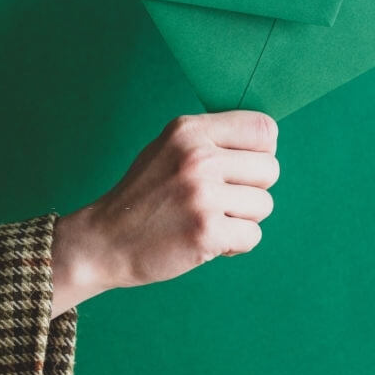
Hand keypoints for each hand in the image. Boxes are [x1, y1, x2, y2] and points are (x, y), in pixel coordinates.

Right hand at [50, 111, 278, 317]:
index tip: (238, 170)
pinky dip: (234, 245)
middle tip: (217, 201)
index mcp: (189, 131)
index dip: (259, 153)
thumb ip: (211, 140)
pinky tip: (206, 241)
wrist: (104, 240)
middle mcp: (198, 158)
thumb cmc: (142, 197)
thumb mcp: (167, 149)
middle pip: (270, 169)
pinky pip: (252, 236)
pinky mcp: (206, 231)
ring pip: (263, 205)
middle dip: (251, 190)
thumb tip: (266, 142)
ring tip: (206, 220)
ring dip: (241, 220)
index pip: (264, 130)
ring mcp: (202, 195)